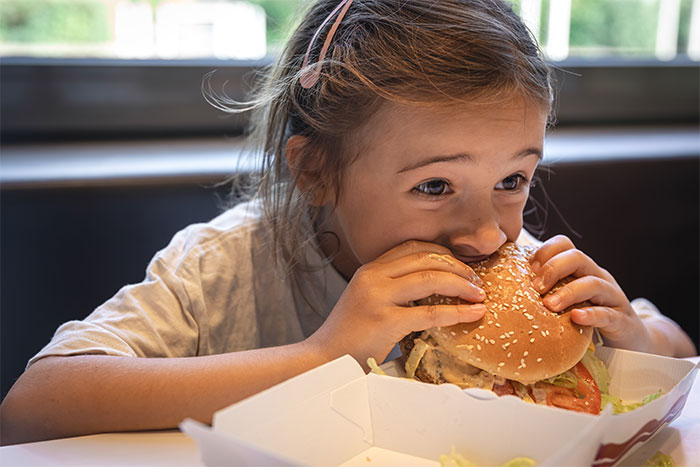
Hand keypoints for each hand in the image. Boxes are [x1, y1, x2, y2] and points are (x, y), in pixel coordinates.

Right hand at [307, 240, 486, 368]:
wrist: (324, 360)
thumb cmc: (348, 336)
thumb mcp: (366, 300)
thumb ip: (391, 288)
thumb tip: (430, 287)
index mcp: (370, 269)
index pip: (412, 247)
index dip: (442, 252)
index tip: (460, 265)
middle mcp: (373, 277)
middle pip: (425, 258)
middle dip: (458, 266)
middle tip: (476, 280)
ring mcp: (378, 298)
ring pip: (430, 279)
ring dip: (461, 284)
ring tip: (478, 294)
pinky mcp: (385, 322)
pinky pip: (430, 313)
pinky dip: (457, 312)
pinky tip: (473, 313)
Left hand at [529, 235, 651, 352]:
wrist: (631, 341)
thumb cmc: (589, 316)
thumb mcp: (567, 299)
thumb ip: (546, 290)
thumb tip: (507, 287)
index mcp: (581, 269)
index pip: (564, 245)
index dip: (545, 251)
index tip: (528, 269)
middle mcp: (598, 277)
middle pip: (578, 257)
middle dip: (553, 269)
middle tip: (535, 288)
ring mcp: (612, 297)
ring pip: (593, 283)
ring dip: (568, 292)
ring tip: (549, 306)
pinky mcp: (622, 320)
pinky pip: (608, 314)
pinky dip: (591, 314)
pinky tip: (575, 317)